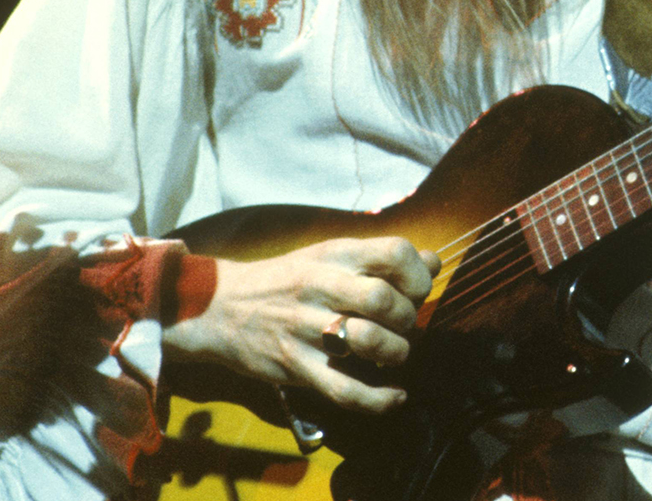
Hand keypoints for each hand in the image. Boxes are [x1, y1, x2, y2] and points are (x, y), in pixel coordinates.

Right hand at [162, 237, 439, 413]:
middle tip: (403, 327)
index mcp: (332, 255)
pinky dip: (379, 400)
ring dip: (396, 353)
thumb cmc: (284, 281)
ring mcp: (304, 328)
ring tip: (394, 355)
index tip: (418, 290)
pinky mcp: (294, 366)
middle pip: (384, 299)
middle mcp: (319, 287)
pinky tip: (395, 397)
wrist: (217, 306)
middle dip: (408, 318)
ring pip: (369, 342)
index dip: (418, 274)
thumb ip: (379, 259)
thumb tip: (433, 262)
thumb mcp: (327, 257)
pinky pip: (345, 390)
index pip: (393, 252)